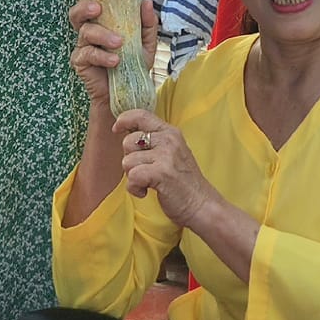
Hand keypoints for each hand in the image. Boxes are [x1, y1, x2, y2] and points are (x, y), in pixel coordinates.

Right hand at [70, 0, 157, 104]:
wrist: (127, 93)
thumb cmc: (134, 65)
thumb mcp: (146, 44)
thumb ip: (147, 24)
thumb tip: (146, 2)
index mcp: (102, 23)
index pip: (91, 5)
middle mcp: (89, 32)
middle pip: (76, 14)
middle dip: (84, 8)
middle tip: (97, 9)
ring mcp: (83, 47)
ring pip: (85, 33)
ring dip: (102, 35)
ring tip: (119, 43)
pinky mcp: (80, 63)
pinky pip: (88, 55)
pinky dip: (102, 56)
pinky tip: (114, 61)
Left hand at [115, 108, 211, 227]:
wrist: (202, 204)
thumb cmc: (183, 182)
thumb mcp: (172, 152)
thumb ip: (154, 142)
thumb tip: (126, 133)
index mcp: (170, 132)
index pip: (141, 115)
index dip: (124, 119)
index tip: (117, 128)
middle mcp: (168, 140)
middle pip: (127, 141)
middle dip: (130, 160)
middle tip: (144, 171)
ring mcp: (166, 155)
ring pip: (127, 161)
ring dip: (133, 177)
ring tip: (148, 183)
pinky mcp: (162, 172)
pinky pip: (132, 176)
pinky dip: (135, 189)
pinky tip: (146, 191)